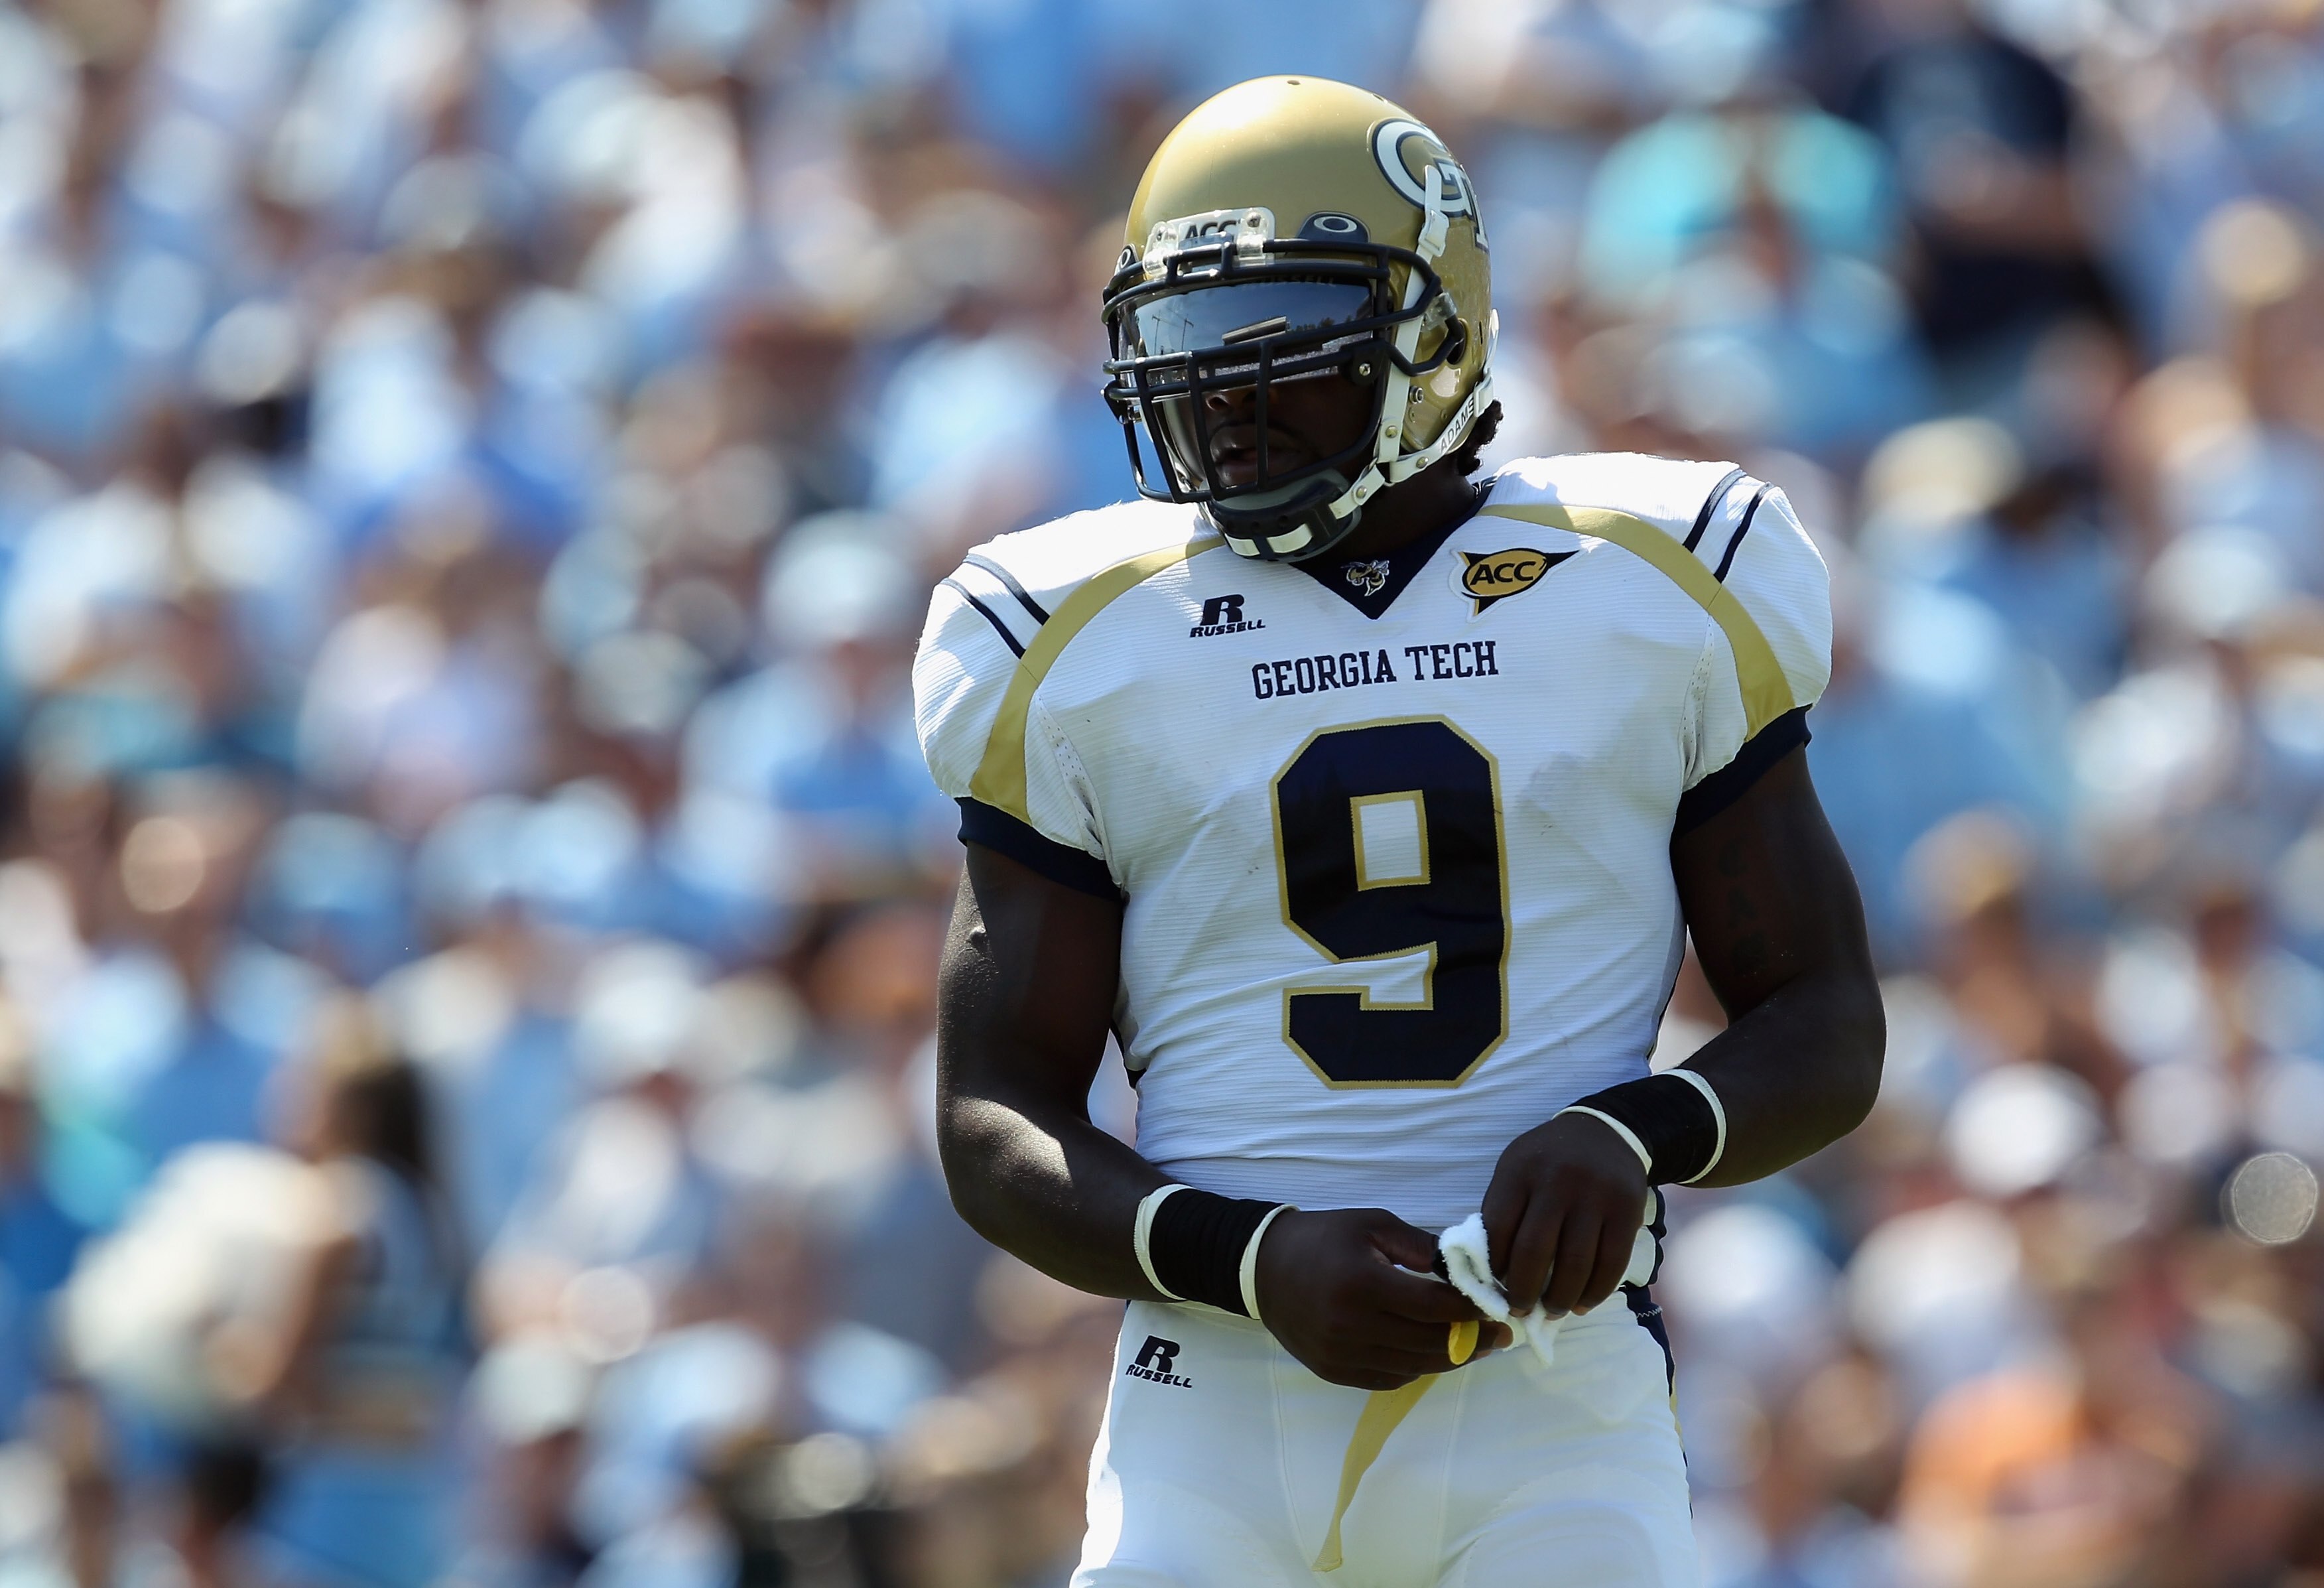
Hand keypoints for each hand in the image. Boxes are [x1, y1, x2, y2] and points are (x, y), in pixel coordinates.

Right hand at [1251, 1208, 1509, 1389]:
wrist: (1263, 1268)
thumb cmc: (1323, 1238)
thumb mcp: (1372, 1223)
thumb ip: (1420, 1245)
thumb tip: (1464, 1269)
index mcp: (1363, 1283)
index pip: (1433, 1305)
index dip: (1471, 1308)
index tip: (1497, 1305)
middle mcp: (1352, 1326)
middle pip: (1430, 1343)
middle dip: (1472, 1339)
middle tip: (1500, 1333)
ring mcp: (1342, 1355)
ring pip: (1414, 1367)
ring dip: (1449, 1357)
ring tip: (1474, 1345)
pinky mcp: (1334, 1372)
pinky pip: (1389, 1378)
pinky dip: (1417, 1368)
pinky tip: (1432, 1353)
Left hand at [1482, 1112, 1649, 1319]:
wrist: (1606, 1132)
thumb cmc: (1548, 1160)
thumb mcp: (1515, 1169)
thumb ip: (1501, 1210)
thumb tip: (1488, 1269)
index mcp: (1519, 1172)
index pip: (1498, 1229)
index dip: (1493, 1267)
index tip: (1493, 1287)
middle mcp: (1556, 1182)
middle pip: (1534, 1251)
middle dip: (1523, 1291)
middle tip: (1519, 1310)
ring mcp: (1595, 1196)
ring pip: (1575, 1263)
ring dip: (1560, 1298)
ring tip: (1551, 1311)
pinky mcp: (1626, 1210)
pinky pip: (1611, 1263)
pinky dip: (1595, 1292)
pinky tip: (1582, 1303)